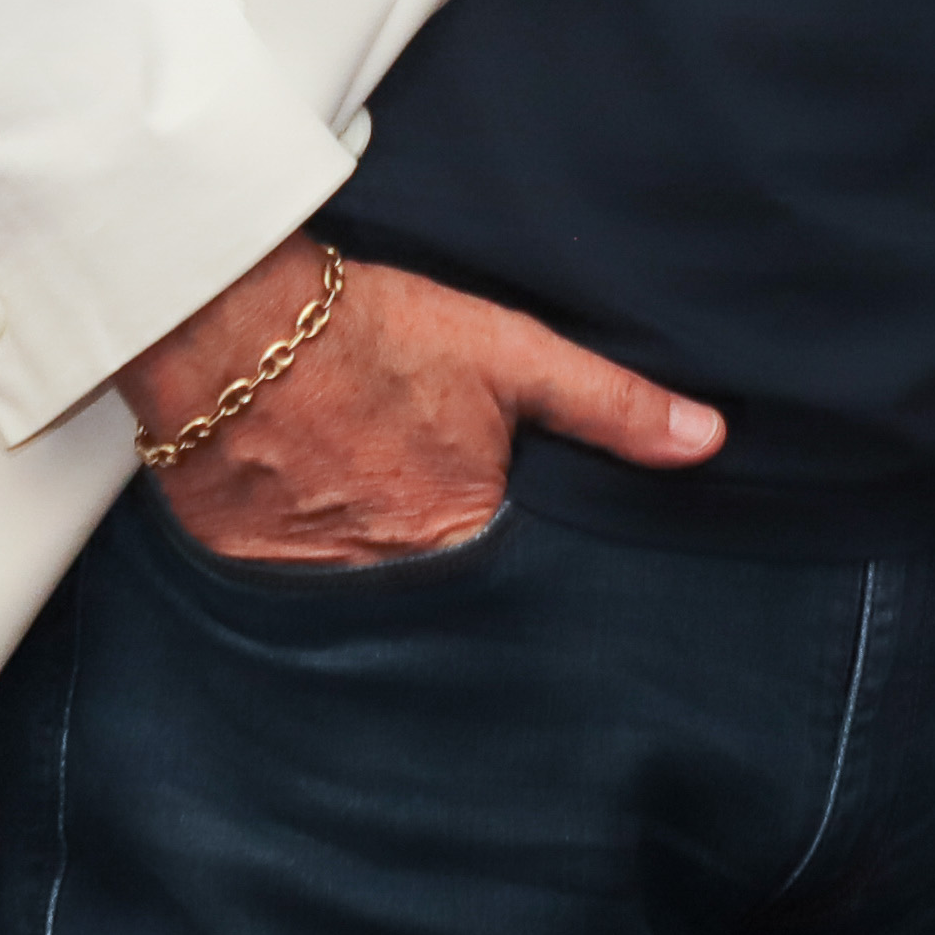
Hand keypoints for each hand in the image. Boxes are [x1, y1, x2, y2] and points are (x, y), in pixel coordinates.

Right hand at [119, 242, 722, 564]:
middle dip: (450, 588)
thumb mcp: (509, 355)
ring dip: (379, 582)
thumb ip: (609, 406)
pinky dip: (309, 573)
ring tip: (369, 524)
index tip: (519, 551)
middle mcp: (391, 588)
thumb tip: (707, 441)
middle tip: (431, 530)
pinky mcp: (246, 580)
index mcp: (461, 541)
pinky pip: (294, 599)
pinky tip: (311, 525)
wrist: (227, 325)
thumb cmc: (372, 333)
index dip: (519, 570)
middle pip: (440, 606)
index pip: (514, 588)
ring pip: (368, 609)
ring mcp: (313, 592)